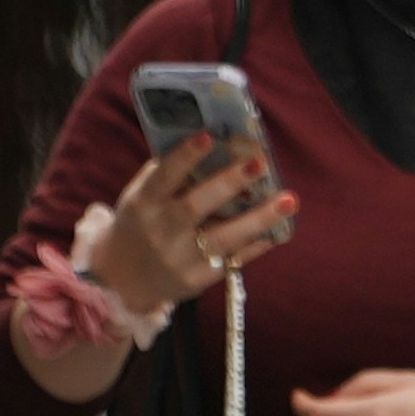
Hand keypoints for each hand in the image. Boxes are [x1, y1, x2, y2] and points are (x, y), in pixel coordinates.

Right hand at [89, 131, 293, 317]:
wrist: (125, 278)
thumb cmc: (143, 222)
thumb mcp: (142, 197)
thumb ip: (169, 175)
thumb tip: (218, 143)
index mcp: (144, 203)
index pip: (164, 176)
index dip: (185, 156)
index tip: (209, 136)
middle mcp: (161, 231)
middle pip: (196, 206)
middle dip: (229, 183)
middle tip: (259, 163)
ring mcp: (180, 258)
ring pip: (224, 237)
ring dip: (259, 218)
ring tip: (289, 200)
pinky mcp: (198, 279)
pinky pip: (234, 260)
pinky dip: (258, 243)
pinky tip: (280, 228)